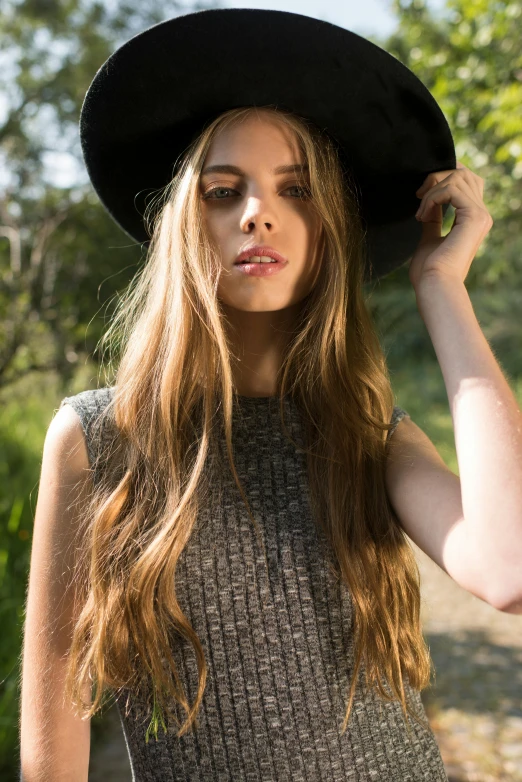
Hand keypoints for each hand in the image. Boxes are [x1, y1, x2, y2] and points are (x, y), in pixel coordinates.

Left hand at [408, 161, 493, 292]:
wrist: (434, 285)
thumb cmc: (429, 270)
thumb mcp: (430, 238)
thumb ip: (433, 220)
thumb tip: (429, 206)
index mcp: (473, 220)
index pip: (466, 182)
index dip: (443, 179)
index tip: (421, 195)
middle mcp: (481, 215)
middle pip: (463, 174)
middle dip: (437, 179)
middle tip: (418, 196)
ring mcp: (481, 215)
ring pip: (457, 178)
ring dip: (431, 192)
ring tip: (419, 213)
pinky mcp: (474, 216)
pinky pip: (451, 189)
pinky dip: (432, 197)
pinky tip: (422, 215)